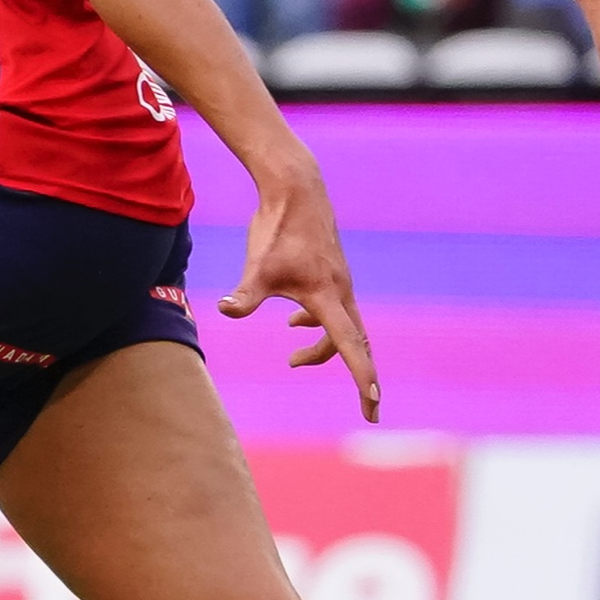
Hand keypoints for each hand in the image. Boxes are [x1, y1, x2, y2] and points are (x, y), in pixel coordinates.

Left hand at [219, 159, 380, 419]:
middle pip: (355, 343)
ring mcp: (339, 283)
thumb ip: (246, 294)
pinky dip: (319, 325)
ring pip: (344, 326)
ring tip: (292, 359)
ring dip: (325, 347)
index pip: (349, 346)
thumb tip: (226, 311)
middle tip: (368, 409)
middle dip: (361, 375)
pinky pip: (335, 310)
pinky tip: (294, 321)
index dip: (362, 377)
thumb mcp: (258, 266)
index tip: (373, 404)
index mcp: (327, 297)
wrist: (296, 190)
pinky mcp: (332, 273)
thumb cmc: (278, 228)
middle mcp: (341, 292)